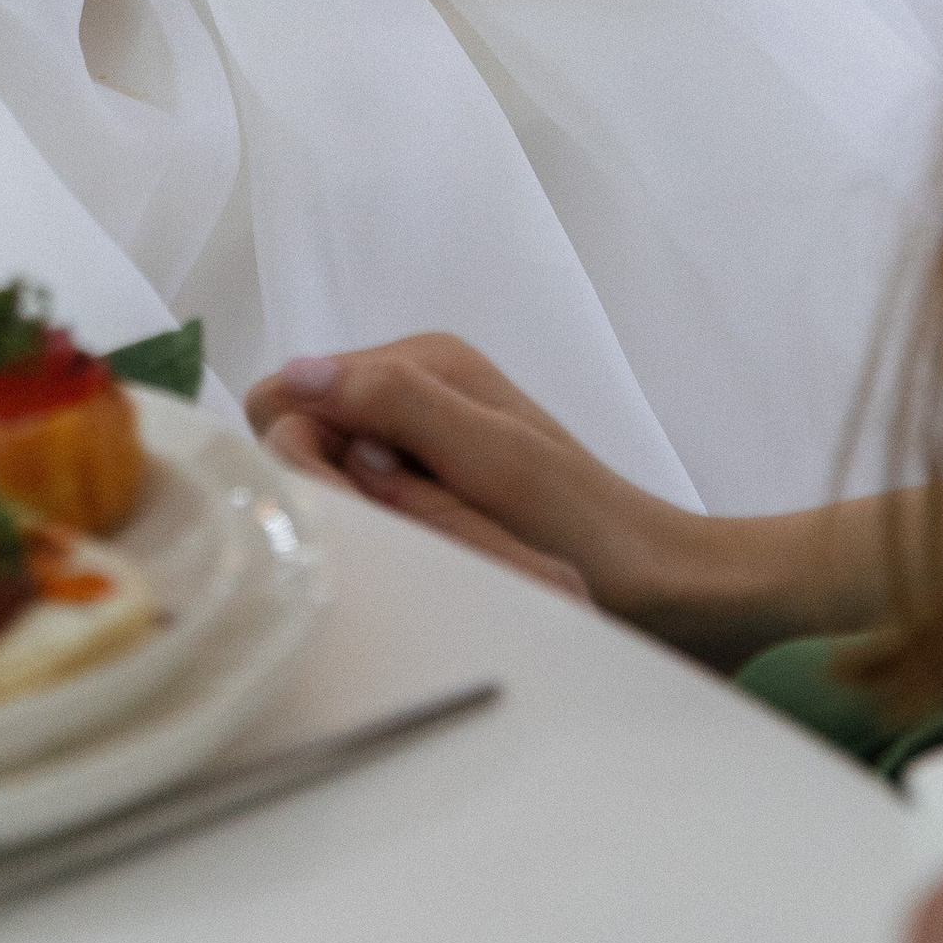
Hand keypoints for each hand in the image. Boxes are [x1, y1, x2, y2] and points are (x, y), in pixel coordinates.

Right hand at [245, 333, 681, 616]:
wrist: (657, 582)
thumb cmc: (583, 524)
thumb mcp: (492, 460)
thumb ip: (398, 405)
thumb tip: (296, 373)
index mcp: (421, 361)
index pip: (285, 394)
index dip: (297, 454)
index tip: (349, 506)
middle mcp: (413, 387)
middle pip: (304, 438)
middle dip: (334, 492)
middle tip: (397, 538)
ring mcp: (422, 438)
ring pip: (333, 479)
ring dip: (365, 520)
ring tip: (427, 551)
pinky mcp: (431, 487)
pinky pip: (368, 505)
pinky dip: (385, 535)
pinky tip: (427, 560)